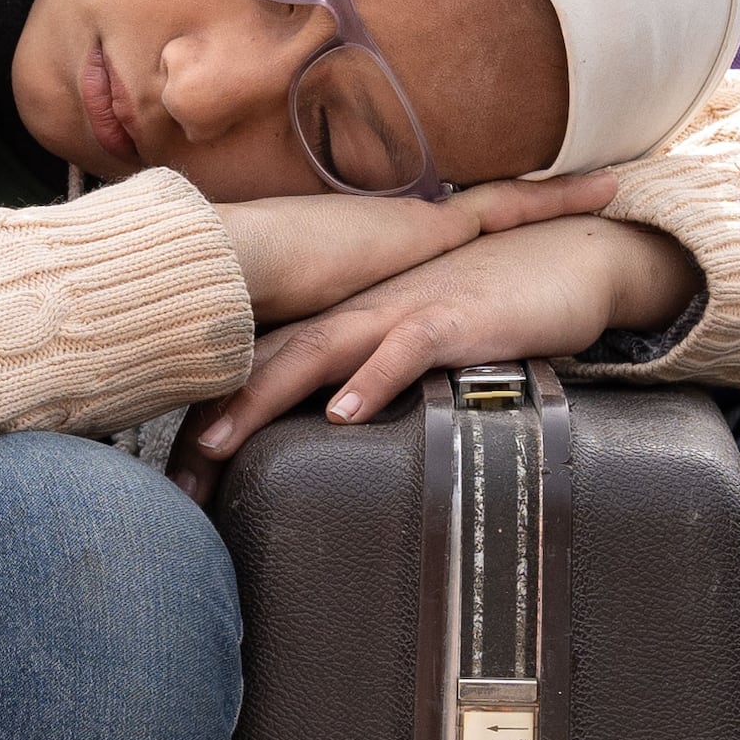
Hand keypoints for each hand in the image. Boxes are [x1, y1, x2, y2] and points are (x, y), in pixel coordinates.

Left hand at [177, 211, 701, 488]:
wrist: (566, 260)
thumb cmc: (492, 313)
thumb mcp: (420, 353)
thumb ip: (377, 386)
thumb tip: (338, 438)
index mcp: (348, 321)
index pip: (266, 366)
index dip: (219, 416)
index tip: (180, 479)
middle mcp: (361, 313)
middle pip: (270, 361)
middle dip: (215, 416)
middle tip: (173, 476)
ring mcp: (402, 312)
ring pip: (318, 353)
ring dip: (264, 396)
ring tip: (220, 445)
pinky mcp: (452, 318)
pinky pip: (404, 349)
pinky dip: (370, 380)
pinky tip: (343, 414)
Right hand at [203, 169, 618, 326]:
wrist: (238, 268)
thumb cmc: (253, 304)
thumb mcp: (305, 339)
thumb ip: (332, 361)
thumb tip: (329, 392)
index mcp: (379, 263)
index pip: (439, 238)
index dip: (477, 226)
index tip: (515, 218)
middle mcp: (402, 240)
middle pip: (480, 212)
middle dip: (534, 203)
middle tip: (593, 187)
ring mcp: (417, 229)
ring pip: (503, 203)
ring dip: (555, 196)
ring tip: (611, 184)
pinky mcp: (427, 231)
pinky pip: (505, 206)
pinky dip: (552, 197)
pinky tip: (601, 188)